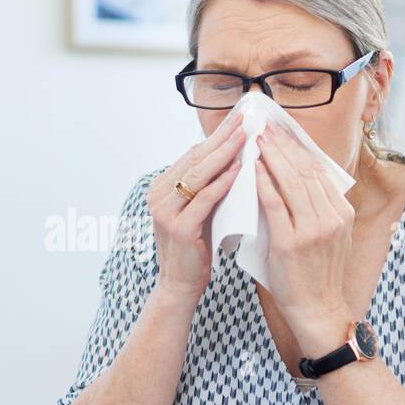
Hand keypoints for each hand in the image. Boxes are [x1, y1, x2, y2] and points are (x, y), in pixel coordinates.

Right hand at [147, 112, 244, 301]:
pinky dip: (222, 182)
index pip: (193, 155)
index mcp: (161, 188)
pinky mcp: (179, 228)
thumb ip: (205, 187)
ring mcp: (166, 211)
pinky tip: (239, 169)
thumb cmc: (194, 249)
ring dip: (224, 153)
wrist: (180, 286)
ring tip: (245, 136)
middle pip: (196, 159)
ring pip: (199, 174)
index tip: (238, 120)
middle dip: (222, 137)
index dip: (216, 136)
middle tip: (245, 118)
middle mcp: (158, 196)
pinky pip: (204, 198)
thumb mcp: (197, 211)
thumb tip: (229, 157)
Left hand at [254, 124, 355, 350]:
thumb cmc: (316, 274)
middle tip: (265, 128)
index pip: (318, 171)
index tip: (282, 132)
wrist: (317, 310)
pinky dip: (264, 184)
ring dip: (272, 158)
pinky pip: (275, 205)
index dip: (298, 149)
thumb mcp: (329, 237)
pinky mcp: (292, 243)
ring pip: (291, 183)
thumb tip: (298, 179)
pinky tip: (253, 169)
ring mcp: (313, 230)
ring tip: (256, 141)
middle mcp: (332, 218)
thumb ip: (319, 210)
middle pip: (305, 171)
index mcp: (342, 213)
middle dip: (283, 146)